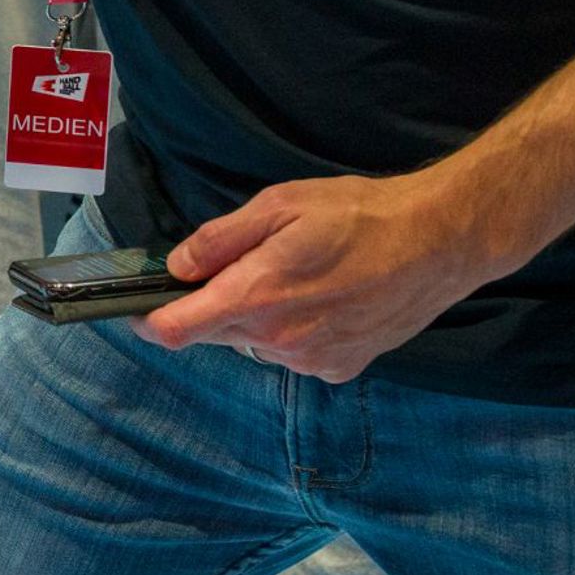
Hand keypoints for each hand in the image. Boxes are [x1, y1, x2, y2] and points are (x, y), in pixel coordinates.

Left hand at [135, 169, 489, 381]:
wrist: (438, 242)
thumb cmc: (357, 214)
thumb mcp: (278, 205)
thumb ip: (220, 240)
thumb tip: (178, 266)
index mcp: (257, 297)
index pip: (177, 330)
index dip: (148, 321)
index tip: (136, 309)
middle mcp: (280, 340)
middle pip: (215, 333)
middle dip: (210, 306)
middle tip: (242, 265)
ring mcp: (312, 361)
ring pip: (255, 342)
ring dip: (257, 316)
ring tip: (298, 275)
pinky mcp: (340, 369)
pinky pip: (294, 353)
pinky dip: (294, 330)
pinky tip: (324, 298)